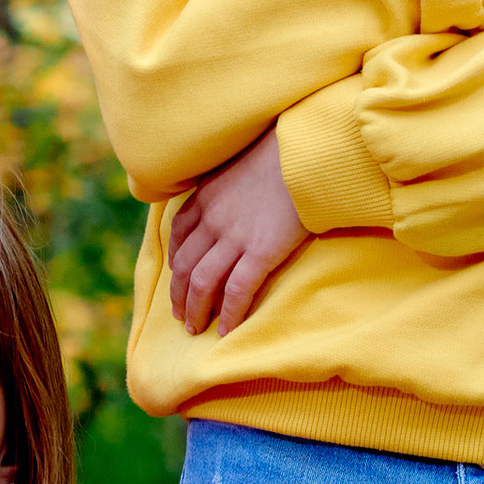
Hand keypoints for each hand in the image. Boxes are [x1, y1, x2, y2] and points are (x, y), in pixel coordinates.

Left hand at [167, 130, 306, 337]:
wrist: (308, 151)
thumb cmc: (284, 153)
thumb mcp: (244, 162)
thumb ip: (232, 183)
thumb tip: (240, 194)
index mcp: (207, 196)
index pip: (180, 233)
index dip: (175, 260)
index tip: (176, 276)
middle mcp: (213, 219)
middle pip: (184, 264)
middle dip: (178, 294)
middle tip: (179, 314)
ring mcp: (235, 237)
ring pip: (202, 282)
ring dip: (195, 310)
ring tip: (194, 329)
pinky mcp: (261, 252)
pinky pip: (237, 290)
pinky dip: (228, 314)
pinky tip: (225, 331)